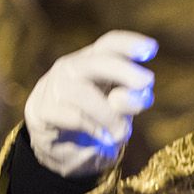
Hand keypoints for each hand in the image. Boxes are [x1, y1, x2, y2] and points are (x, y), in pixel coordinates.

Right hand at [24, 30, 156, 178]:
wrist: (59, 149)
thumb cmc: (95, 123)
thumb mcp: (118, 111)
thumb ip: (129, 101)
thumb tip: (137, 96)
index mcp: (93, 62)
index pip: (109, 44)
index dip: (129, 43)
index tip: (151, 49)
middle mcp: (72, 69)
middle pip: (96, 61)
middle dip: (123, 70)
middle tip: (147, 82)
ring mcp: (53, 88)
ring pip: (82, 92)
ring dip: (108, 113)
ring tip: (121, 132)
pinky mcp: (41, 111)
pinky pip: (70, 116)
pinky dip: (91, 127)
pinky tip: (103, 138)